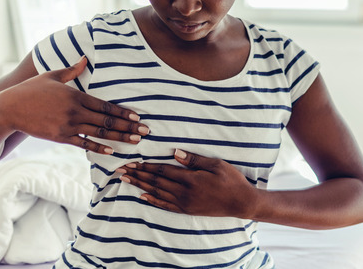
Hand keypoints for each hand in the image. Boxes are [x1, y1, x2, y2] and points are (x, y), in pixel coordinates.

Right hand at [0, 56, 148, 153]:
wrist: (9, 109)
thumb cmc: (30, 90)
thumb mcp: (52, 75)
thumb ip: (71, 70)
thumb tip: (84, 59)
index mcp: (76, 95)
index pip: (105, 105)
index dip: (123, 112)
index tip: (137, 117)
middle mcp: (75, 111)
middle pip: (107, 121)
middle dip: (128, 127)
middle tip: (146, 131)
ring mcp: (68, 126)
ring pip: (99, 133)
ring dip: (119, 138)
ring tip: (135, 141)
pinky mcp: (60, 137)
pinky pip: (83, 143)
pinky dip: (98, 147)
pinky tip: (112, 151)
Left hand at [117, 149, 258, 217]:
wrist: (240, 202)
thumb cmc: (231, 180)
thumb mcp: (216, 164)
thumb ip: (195, 159)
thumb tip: (175, 152)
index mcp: (191, 178)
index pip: (163, 170)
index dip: (146, 165)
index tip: (132, 161)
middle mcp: (184, 192)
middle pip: (156, 182)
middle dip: (138, 174)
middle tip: (122, 169)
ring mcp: (184, 202)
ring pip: (157, 193)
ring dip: (140, 186)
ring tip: (127, 180)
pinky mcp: (187, 210)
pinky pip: (165, 205)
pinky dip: (152, 200)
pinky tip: (142, 196)